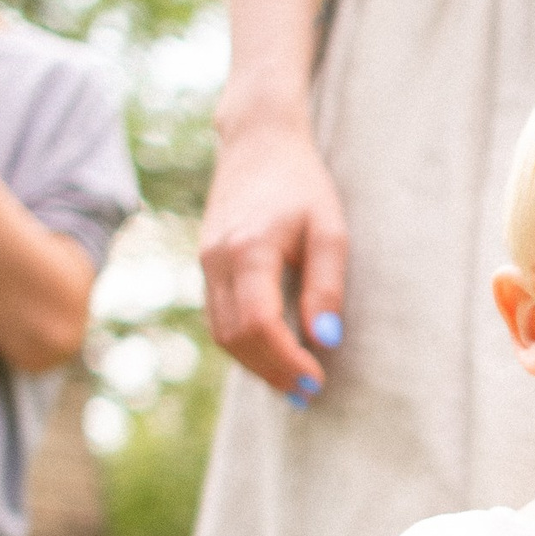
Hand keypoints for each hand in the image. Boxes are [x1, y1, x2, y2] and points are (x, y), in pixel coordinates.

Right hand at [200, 119, 347, 401]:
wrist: (258, 142)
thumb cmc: (302, 183)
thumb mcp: (329, 229)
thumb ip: (327, 285)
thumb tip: (327, 341)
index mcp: (248, 248)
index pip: (259, 324)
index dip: (286, 360)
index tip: (316, 381)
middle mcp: (217, 259)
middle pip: (234, 337)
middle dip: (270, 372)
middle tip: (307, 393)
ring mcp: (205, 262)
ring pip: (220, 332)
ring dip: (255, 364)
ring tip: (292, 383)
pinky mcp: (205, 264)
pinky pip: (217, 316)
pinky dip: (243, 343)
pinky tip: (272, 354)